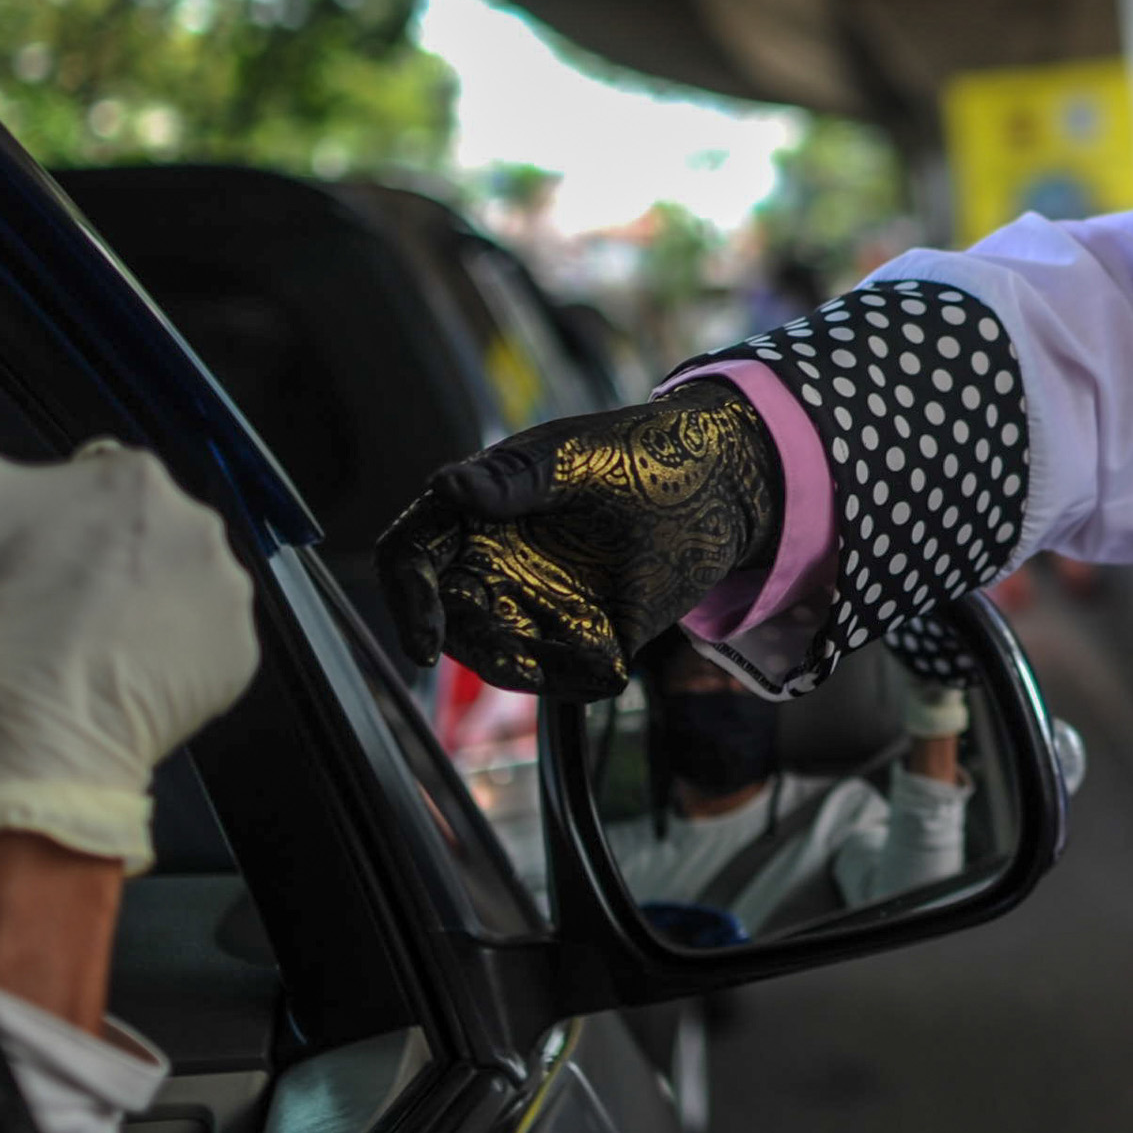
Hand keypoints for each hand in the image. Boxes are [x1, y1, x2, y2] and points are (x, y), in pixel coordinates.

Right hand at [0, 318, 258, 873]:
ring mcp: (225, 593)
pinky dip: (171, 658)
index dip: (54, 528)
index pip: (96, 488)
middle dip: (101, 565)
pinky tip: (120, 673)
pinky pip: (205, 645)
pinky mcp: (239, 656)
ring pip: (174, 586)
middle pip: (140, 536)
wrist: (30, 740)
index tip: (27, 567)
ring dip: (139, 608)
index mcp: (132, 477)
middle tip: (51, 612)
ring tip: (83, 647)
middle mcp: (197, 523)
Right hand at [374, 382, 781, 698]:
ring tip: (568, 667)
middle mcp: (494, 564)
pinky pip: (565, 673)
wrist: (726, 483)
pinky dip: (578, 679)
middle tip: (517, 662)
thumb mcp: (580, 458)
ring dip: (524, 670)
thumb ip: (515, 479)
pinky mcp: (585, 636)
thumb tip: (445, 485)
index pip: (411, 556)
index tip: (424, 639)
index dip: (406, 598)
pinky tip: (612, 667)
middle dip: (472, 646)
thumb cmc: (643, 453)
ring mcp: (537, 603)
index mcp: (475, 512)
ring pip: (501, 653)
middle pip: (450, 618)